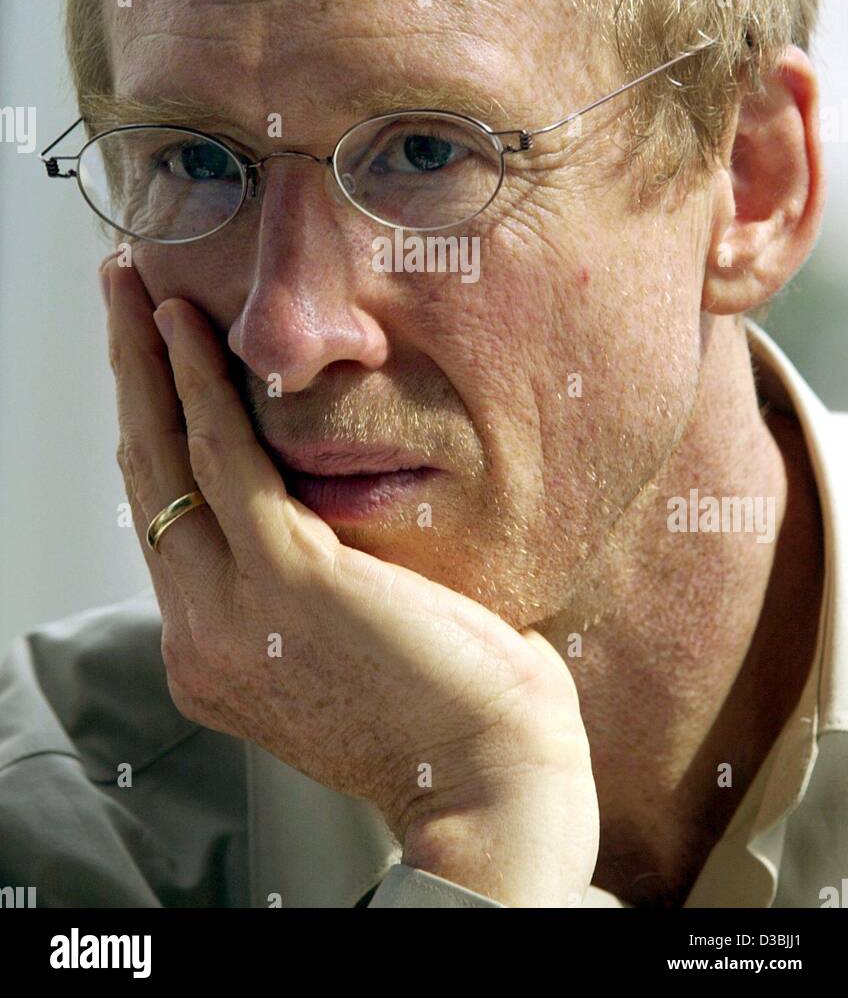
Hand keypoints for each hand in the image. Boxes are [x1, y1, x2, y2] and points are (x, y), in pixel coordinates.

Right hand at [101, 254, 598, 903]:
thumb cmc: (453, 718)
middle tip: (119, 297)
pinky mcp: (286, 577)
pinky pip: (226, 458)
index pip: (167, 522)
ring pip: (165, 458)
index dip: (151, 431)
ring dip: (146, 360)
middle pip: (144, 478)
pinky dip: (199, 385)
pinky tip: (189, 331)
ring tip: (137, 289)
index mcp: (220, 653)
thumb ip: (320, 580)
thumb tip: (331, 507)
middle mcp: (203, 636)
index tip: (149, 366)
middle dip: (127, 376)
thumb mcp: (355, 646)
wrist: (496, 791)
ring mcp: (232, 611)